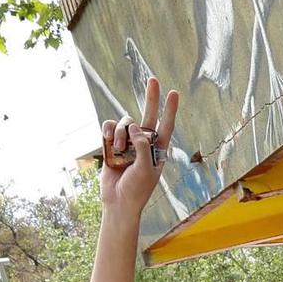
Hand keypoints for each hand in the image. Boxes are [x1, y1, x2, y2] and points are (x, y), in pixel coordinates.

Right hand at [98, 77, 178, 216]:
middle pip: (149, 115)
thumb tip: (136, 126)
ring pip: (125, 123)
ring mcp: (127, 142)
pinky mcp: (112, 144)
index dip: (170, 110)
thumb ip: (143, 147)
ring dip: (120, 133)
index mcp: (157, 149)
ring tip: (118, 148)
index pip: (166, 126)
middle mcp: (143, 143)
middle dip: (151, 98)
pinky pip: (109, 127)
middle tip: (153, 80)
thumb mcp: (145, 169)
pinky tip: (109, 140)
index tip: (174, 93)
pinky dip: (108, 130)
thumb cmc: (137, 189)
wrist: (118, 202)